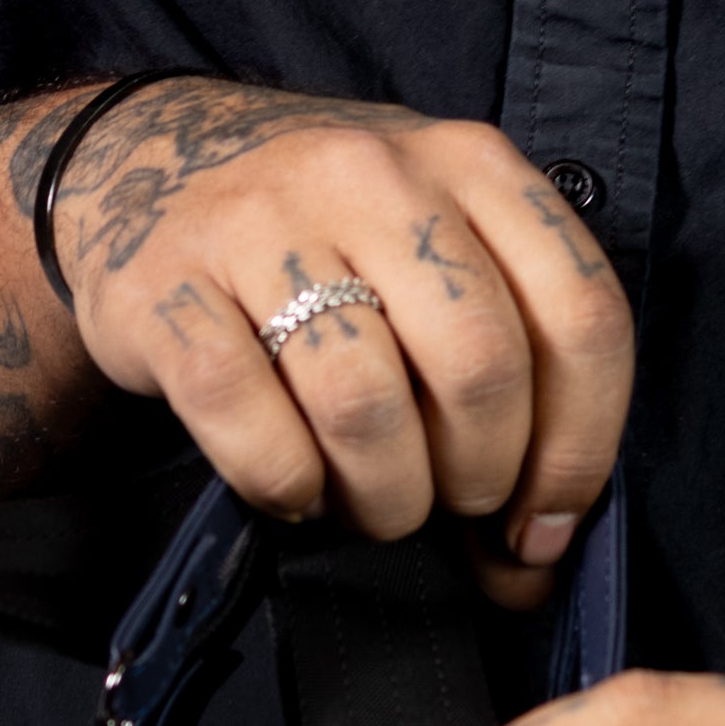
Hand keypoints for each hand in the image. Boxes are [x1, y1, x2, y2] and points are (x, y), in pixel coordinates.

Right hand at [43, 78, 633, 606]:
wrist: (143, 163)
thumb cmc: (321, 241)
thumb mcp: (430, 257)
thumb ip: (506, 372)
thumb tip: (535, 563)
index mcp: (469, 163)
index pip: (581, 315)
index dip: (578, 449)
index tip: (541, 523)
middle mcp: (374, 176)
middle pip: (478, 368)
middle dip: (476, 478)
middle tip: (442, 501)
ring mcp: (262, 226)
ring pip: (365, 407)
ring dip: (383, 499)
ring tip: (368, 504)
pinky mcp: (167, 291)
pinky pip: (253, 429)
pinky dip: (288, 488)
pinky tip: (295, 488)